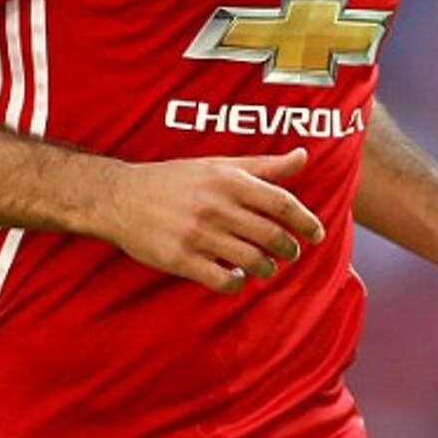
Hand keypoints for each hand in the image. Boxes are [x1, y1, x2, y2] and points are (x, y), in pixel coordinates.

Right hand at [102, 147, 324, 293]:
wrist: (120, 197)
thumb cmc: (174, 179)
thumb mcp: (218, 165)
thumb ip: (263, 165)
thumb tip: (304, 156)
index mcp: (228, 180)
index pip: (281, 202)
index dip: (306, 221)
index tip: (317, 234)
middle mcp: (215, 206)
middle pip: (271, 235)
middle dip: (289, 249)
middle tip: (290, 253)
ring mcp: (198, 235)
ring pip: (252, 261)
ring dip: (265, 268)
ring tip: (263, 265)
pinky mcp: (181, 260)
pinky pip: (223, 281)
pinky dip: (236, 282)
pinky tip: (233, 274)